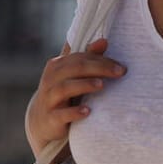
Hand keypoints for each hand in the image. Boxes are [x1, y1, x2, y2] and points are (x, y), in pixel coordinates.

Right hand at [25, 38, 124, 153]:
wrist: (41, 122)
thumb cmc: (62, 94)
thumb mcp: (71, 76)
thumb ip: (86, 58)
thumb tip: (104, 41)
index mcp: (57, 66)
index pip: (80, 57)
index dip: (101, 59)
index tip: (120, 66)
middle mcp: (50, 79)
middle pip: (74, 68)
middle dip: (98, 68)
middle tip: (119, 72)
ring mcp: (49, 99)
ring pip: (64, 88)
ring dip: (84, 85)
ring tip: (101, 85)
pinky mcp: (50, 118)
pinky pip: (61, 114)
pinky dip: (74, 112)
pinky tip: (88, 111)